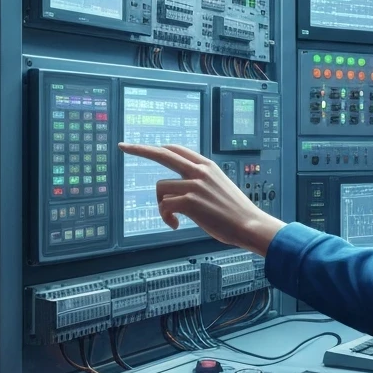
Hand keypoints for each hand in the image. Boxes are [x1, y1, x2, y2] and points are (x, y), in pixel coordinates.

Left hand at [116, 143, 284, 255]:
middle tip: (123, 146)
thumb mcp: (220, 186)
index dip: (158, 147)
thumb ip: (202, 180)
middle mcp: (199, 171)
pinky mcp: (190, 201)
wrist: (248, 224)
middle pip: (162, 154)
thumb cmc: (235, 211)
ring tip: (173, 218)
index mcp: (207, 165)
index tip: (143, 146)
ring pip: (161, 188)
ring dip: (162, 205)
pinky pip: (164, 206)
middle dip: (140, 149)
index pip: (176, 149)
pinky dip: (166, 218)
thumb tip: (182, 185)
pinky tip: (176, 226)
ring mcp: (194, 185)